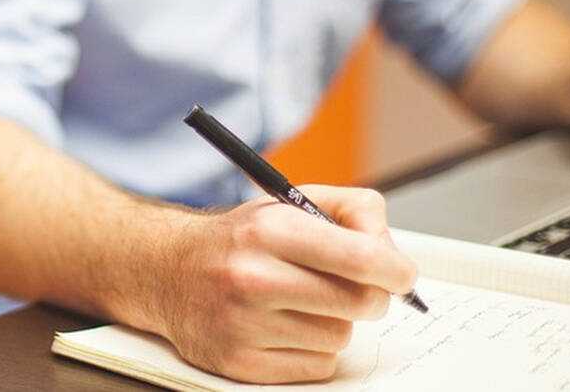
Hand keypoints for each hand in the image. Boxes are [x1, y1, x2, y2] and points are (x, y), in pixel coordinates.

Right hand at [144, 185, 416, 383]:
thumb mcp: (289, 203)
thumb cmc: (240, 239)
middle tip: (357, 287)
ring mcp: (244, 325)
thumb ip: (351, 211)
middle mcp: (253, 277)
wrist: (167, 270)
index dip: (395, 270)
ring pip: (340, 336)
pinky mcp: (239, 363)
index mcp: (269, 230)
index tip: (402, 275)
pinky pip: (317, 366)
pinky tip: (287, 326)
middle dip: (371, 295)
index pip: (360, 258)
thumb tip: (392, 251)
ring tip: (302, 302)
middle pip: (360, 302)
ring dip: (334, 321)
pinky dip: (313, 349)